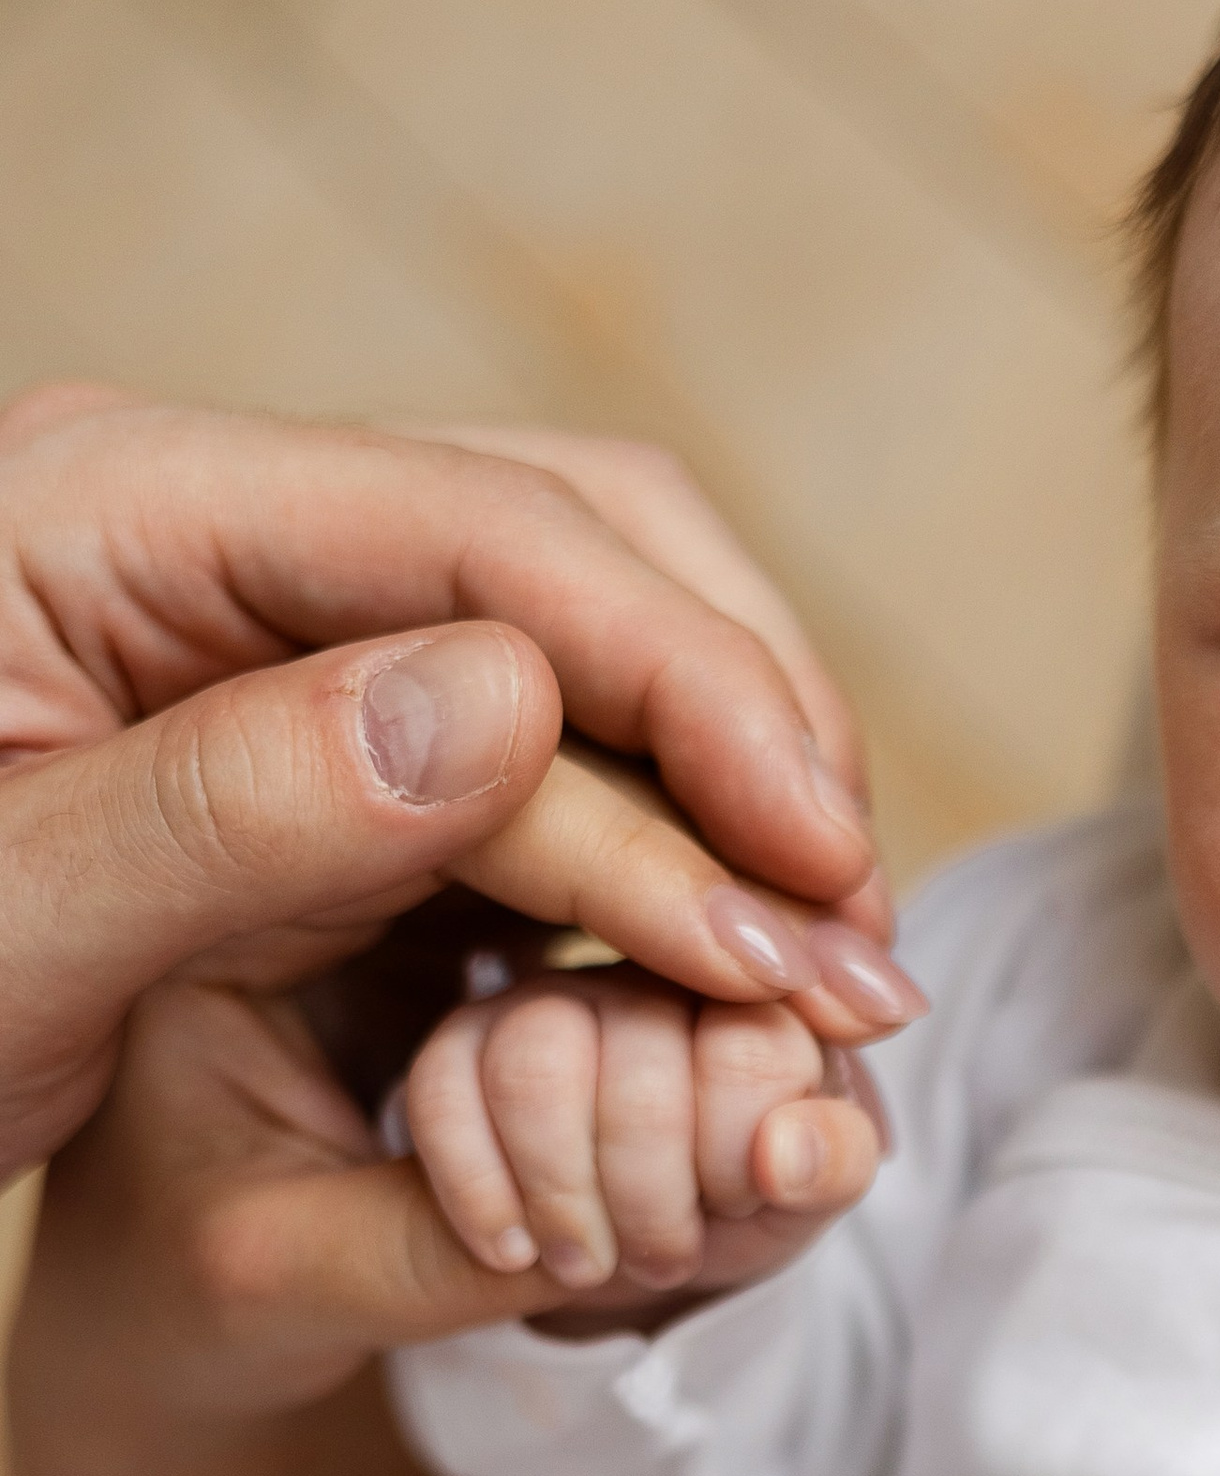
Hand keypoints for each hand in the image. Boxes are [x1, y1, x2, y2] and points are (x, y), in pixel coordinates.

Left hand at [0, 384, 917, 1171]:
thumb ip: (234, 808)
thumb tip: (503, 702)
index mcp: (113, 509)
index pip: (484, 534)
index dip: (688, 690)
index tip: (815, 866)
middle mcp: (216, 529)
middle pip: (572, 538)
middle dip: (743, 728)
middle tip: (850, 936)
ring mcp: (274, 626)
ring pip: (578, 636)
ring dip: (721, 795)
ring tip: (822, 966)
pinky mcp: (314, 736)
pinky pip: (527, 746)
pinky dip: (647, 848)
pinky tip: (724, 956)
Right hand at [404, 965, 888, 1303]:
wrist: (644, 1236)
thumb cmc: (742, 1199)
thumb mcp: (807, 1198)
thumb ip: (833, 1164)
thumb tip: (785, 1153)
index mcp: (754, 989)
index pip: (750, 1049)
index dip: (737, 1154)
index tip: (737, 1205)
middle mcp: (647, 970)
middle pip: (638, 1063)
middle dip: (651, 1193)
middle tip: (662, 1260)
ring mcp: (547, 998)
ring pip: (535, 1067)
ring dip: (563, 1193)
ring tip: (589, 1265)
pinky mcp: (462, 1041)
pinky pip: (442, 1086)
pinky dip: (479, 1187)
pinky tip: (512, 1251)